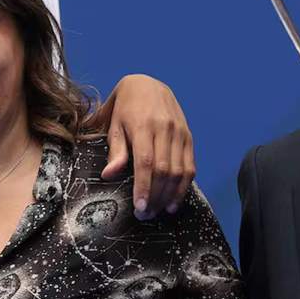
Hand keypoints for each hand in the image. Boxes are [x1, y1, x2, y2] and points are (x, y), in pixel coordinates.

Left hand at [96, 74, 194, 218]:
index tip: (140, 207)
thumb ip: (115, 151)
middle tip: (146, 215)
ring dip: (171, 195)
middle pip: (164, 170)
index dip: (144, 187)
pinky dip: (184, 186)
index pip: (146, 162)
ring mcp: (180, 133)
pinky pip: (190, 165)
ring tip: (159, 211)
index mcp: (143, 125)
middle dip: (156, 196)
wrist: (147, 84)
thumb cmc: (125, 107)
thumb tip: (108, 175)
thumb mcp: (114, 124)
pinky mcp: (188, 136)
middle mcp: (165, 129)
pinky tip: (174, 199)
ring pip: (180, 170)